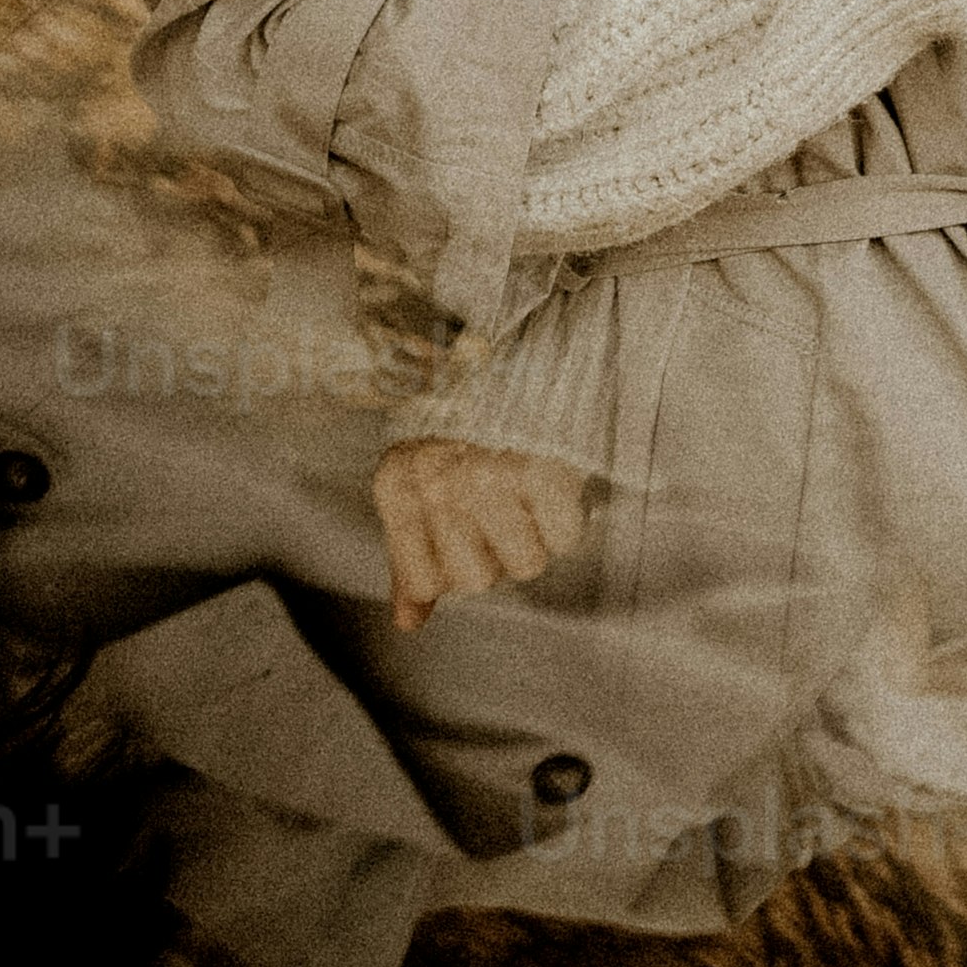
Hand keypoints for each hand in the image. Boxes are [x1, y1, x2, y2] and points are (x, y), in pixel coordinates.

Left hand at [374, 436, 592, 641]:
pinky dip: (568, 516)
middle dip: (495, 548)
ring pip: (523, 566)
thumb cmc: (469, 420)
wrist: (525, 345)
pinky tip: (553, 480)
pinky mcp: (542, 471)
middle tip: (501, 499)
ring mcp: (489, 477)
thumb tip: (408, 622)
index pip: (425, 579)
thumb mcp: (422, 479)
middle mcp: (437, 481)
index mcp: (398, 482)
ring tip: (527, 488)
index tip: (464, 522)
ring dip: (535, 534)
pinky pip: (564, 540)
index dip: (453, 562)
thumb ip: (411, 554)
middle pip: (475, 579)